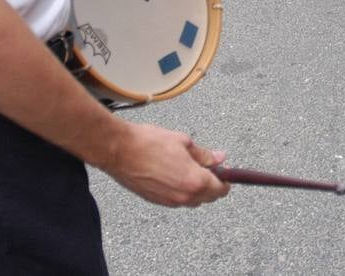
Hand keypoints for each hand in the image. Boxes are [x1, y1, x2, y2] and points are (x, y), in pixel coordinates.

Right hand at [102, 122, 229, 206]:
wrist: (119, 150)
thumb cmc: (149, 143)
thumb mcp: (183, 142)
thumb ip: (204, 154)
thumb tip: (220, 158)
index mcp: (194, 181)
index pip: (220, 189)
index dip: (226, 179)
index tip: (224, 170)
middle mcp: (183, 197)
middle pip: (207, 198)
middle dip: (212, 184)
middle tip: (208, 167)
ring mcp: (168, 201)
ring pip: (192, 200)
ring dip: (196, 188)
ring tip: (189, 168)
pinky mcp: (155, 201)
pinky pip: (176, 200)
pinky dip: (181, 190)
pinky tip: (174, 173)